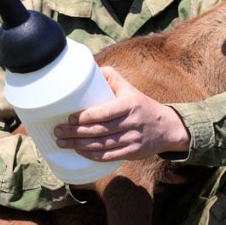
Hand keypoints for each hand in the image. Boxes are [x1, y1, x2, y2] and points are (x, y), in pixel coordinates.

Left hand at [54, 66, 190, 161]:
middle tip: (58, 131)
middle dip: (75, 132)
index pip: (104, 112)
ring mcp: (133, 139)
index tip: (69, 118)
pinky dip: (93, 155)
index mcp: (129, 105)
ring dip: (79, 145)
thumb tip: (89, 68)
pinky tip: (80, 152)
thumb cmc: (142, 106)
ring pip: (102, 144)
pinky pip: (110, 156)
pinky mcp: (134, 152)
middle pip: (99, 130)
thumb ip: (111, 77)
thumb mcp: (130, 89)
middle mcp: (132, 123)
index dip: (84, 117)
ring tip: (62, 142)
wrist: (168, 127)